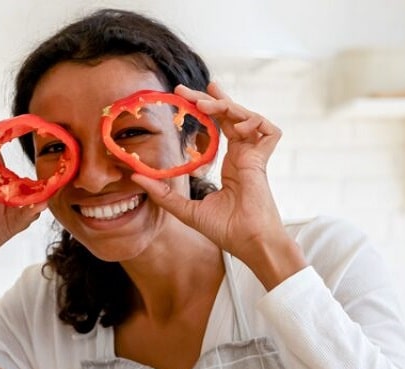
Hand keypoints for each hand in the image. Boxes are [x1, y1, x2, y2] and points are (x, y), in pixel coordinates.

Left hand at [134, 83, 304, 286]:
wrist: (247, 241)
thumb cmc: (224, 230)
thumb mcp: (185, 208)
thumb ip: (162, 192)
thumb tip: (135, 176)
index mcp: (230, 164)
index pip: (219, 127)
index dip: (207, 110)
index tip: (186, 98)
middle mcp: (243, 156)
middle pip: (231, 116)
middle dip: (211, 98)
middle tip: (185, 90)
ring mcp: (255, 157)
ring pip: (247, 117)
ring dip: (227, 105)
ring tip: (205, 103)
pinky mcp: (265, 160)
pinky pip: (269, 131)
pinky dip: (254, 122)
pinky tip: (236, 126)